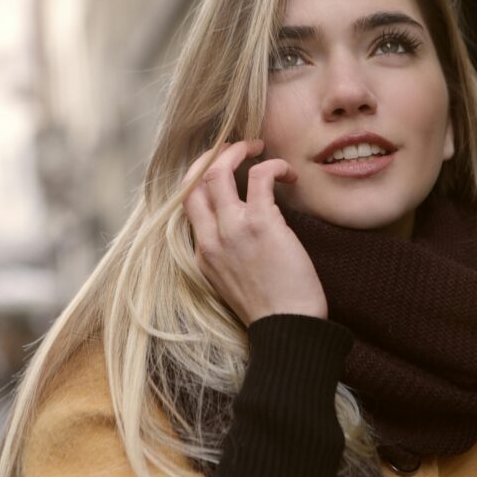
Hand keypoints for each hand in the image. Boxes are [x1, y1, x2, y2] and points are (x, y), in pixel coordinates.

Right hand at [181, 140, 327, 325]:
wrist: (288, 329)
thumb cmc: (272, 310)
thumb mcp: (231, 283)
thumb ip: (227, 255)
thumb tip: (242, 228)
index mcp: (202, 253)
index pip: (188, 203)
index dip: (201, 177)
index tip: (220, 167)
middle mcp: (211, 239)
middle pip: (194, 181)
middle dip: (212, 155)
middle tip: (236, 147)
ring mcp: (234, 230)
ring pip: (218, 171)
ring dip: (238, 150)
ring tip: (259, 147)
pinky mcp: (262, 224)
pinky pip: (260, 176)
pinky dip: (274, 166)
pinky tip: (288, 173)